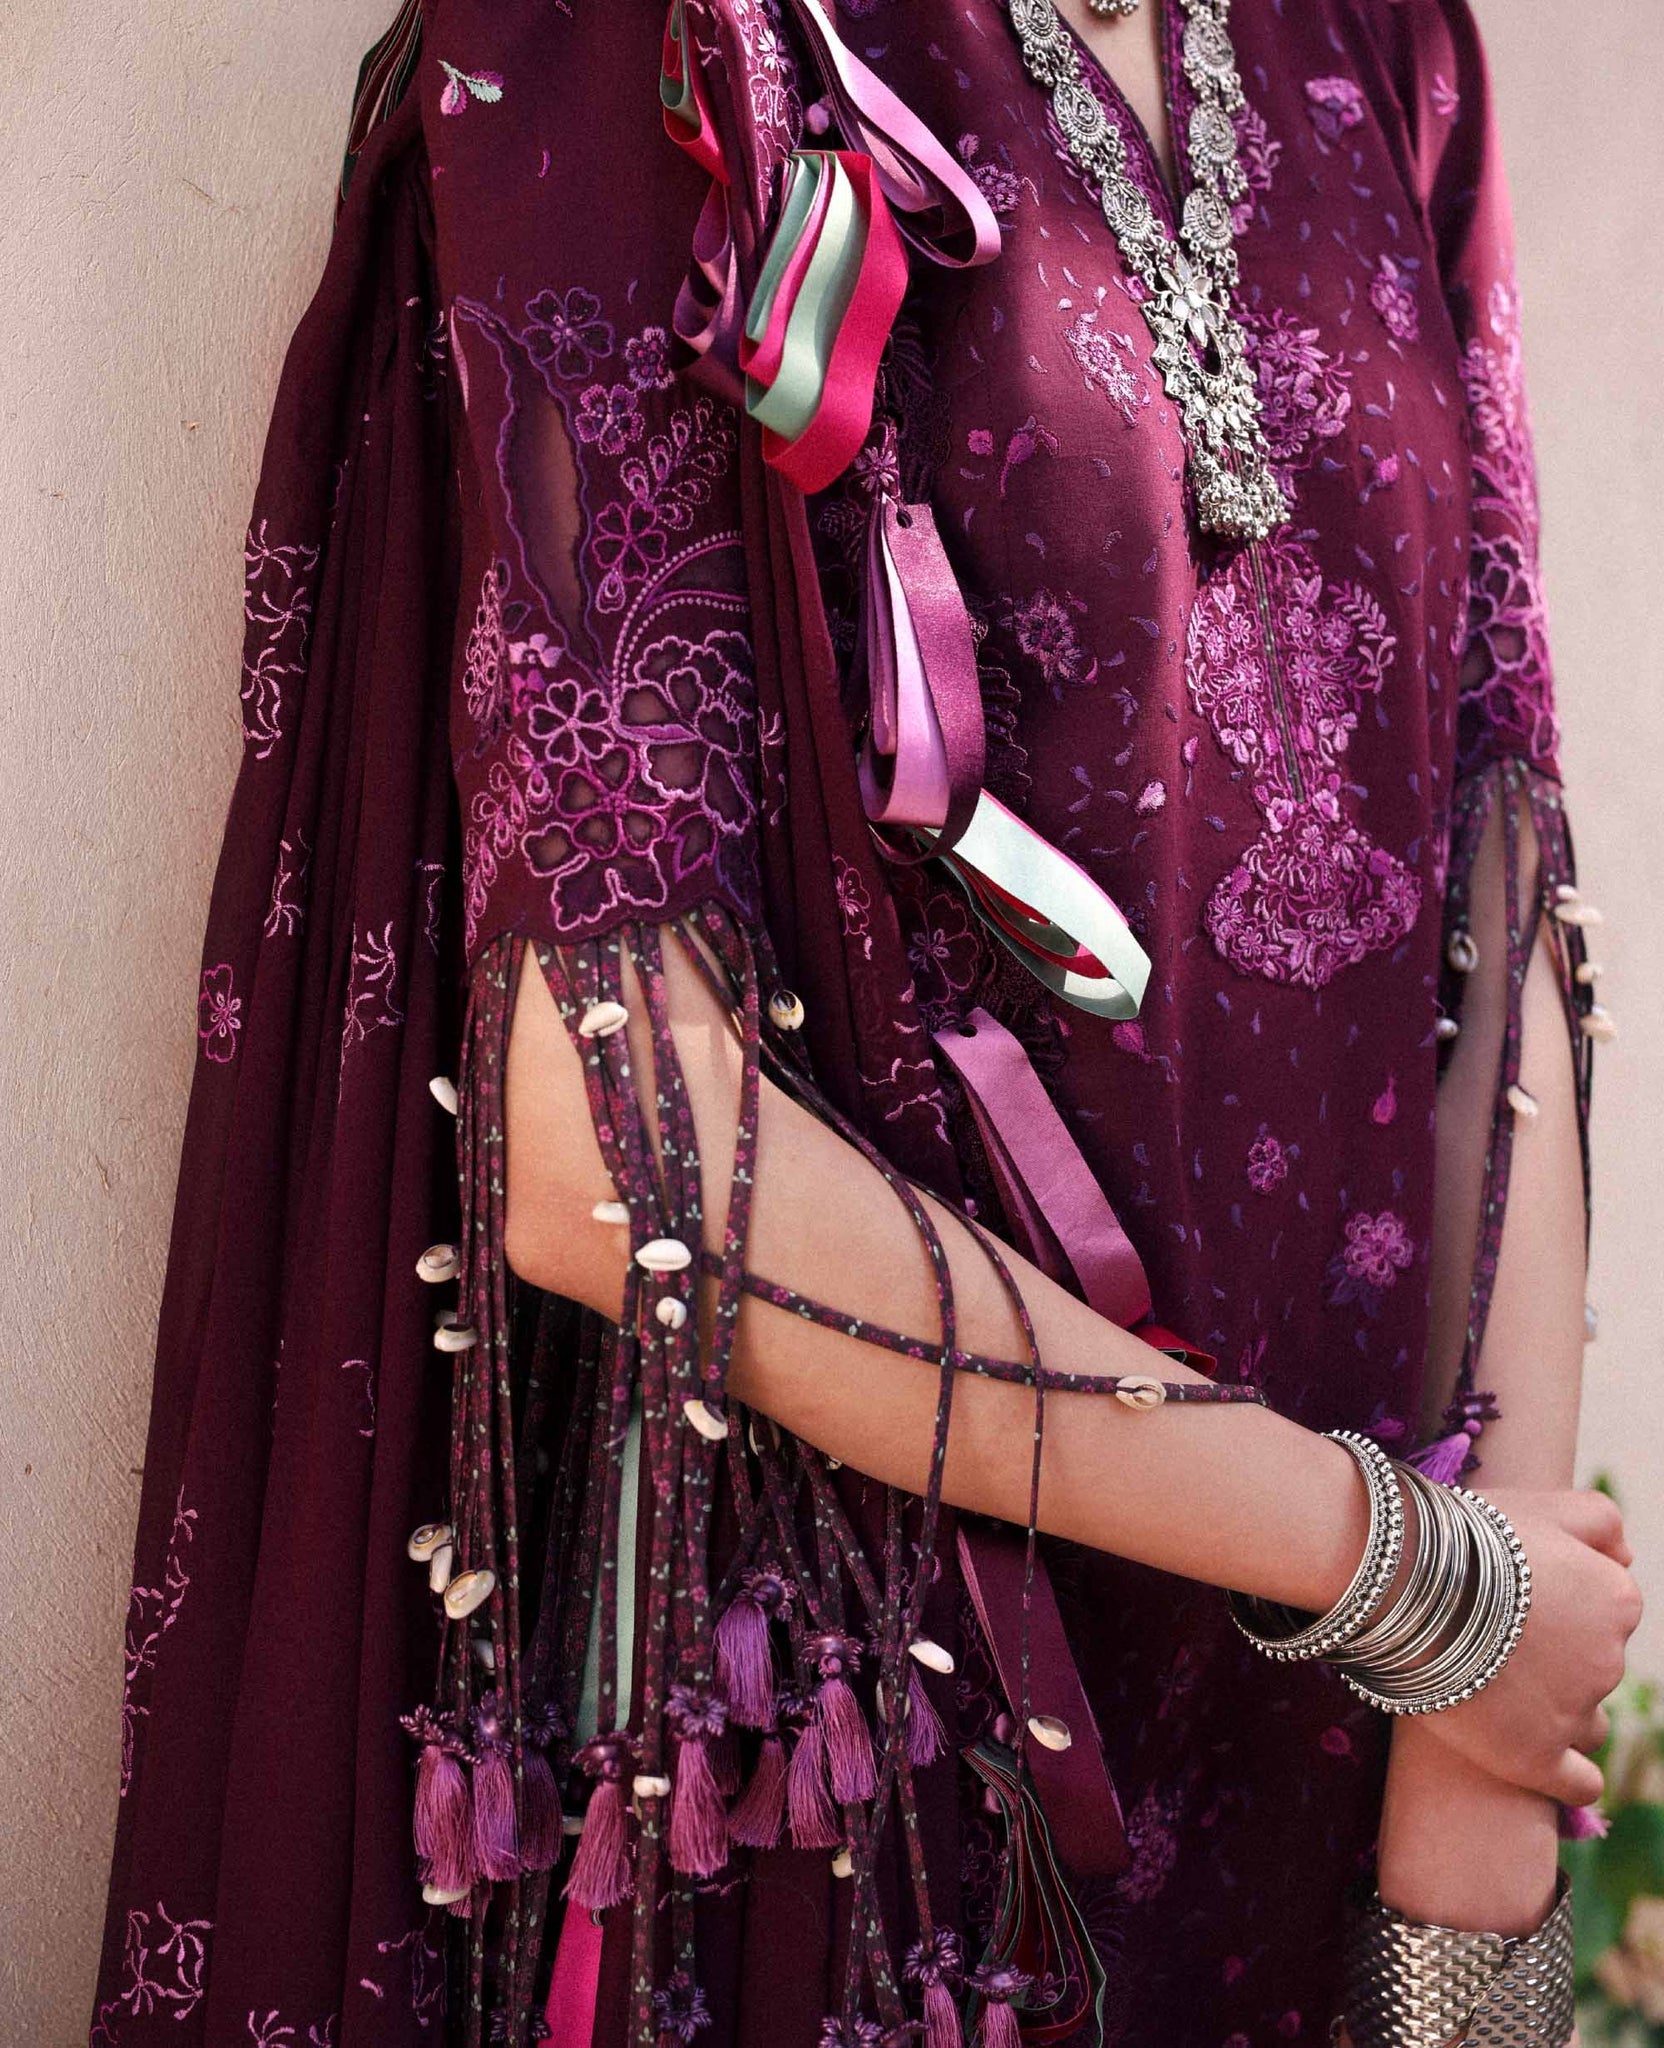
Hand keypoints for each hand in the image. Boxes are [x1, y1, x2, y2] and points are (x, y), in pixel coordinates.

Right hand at [1414, 1487, 1639, 1804]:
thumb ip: (1600, 1520)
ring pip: (1584, 1719)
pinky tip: (1534, 1755)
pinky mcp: (1536, 1757)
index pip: (1607, 1614)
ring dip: (1554, 1710)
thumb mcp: (1544, 1503)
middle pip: (1594, 1668)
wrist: (1402, 1579)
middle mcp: (1609, 1660)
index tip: (1517, 1605)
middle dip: (1556, 1659)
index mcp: (1616, 1600)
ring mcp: (1573, 1712)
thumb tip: (1626, 1557)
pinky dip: (1564, 1773)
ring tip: (1497, 1689)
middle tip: (1494, 1639)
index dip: (1561, 1608)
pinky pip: (1577, 1780)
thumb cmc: (1468, 1534)